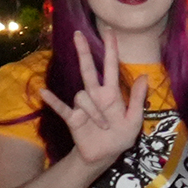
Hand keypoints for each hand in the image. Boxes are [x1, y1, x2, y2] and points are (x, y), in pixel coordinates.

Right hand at [36, 31, 150, 172]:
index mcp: (112, 94)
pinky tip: (44, 92)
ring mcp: (82, 106)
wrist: (105, 155)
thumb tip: (144, 76)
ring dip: (94, 112)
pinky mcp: (73, 118)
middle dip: (84, 52)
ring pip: (83, 97)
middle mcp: (96, 95)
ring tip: (103, 127)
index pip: (111, 67)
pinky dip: (54, 101)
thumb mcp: (135, 119)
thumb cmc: (121, 136)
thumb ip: (137, 98)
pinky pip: (62, 108)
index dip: (110, 50)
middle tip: (78, 34)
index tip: (109, 32)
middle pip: (88, 69)